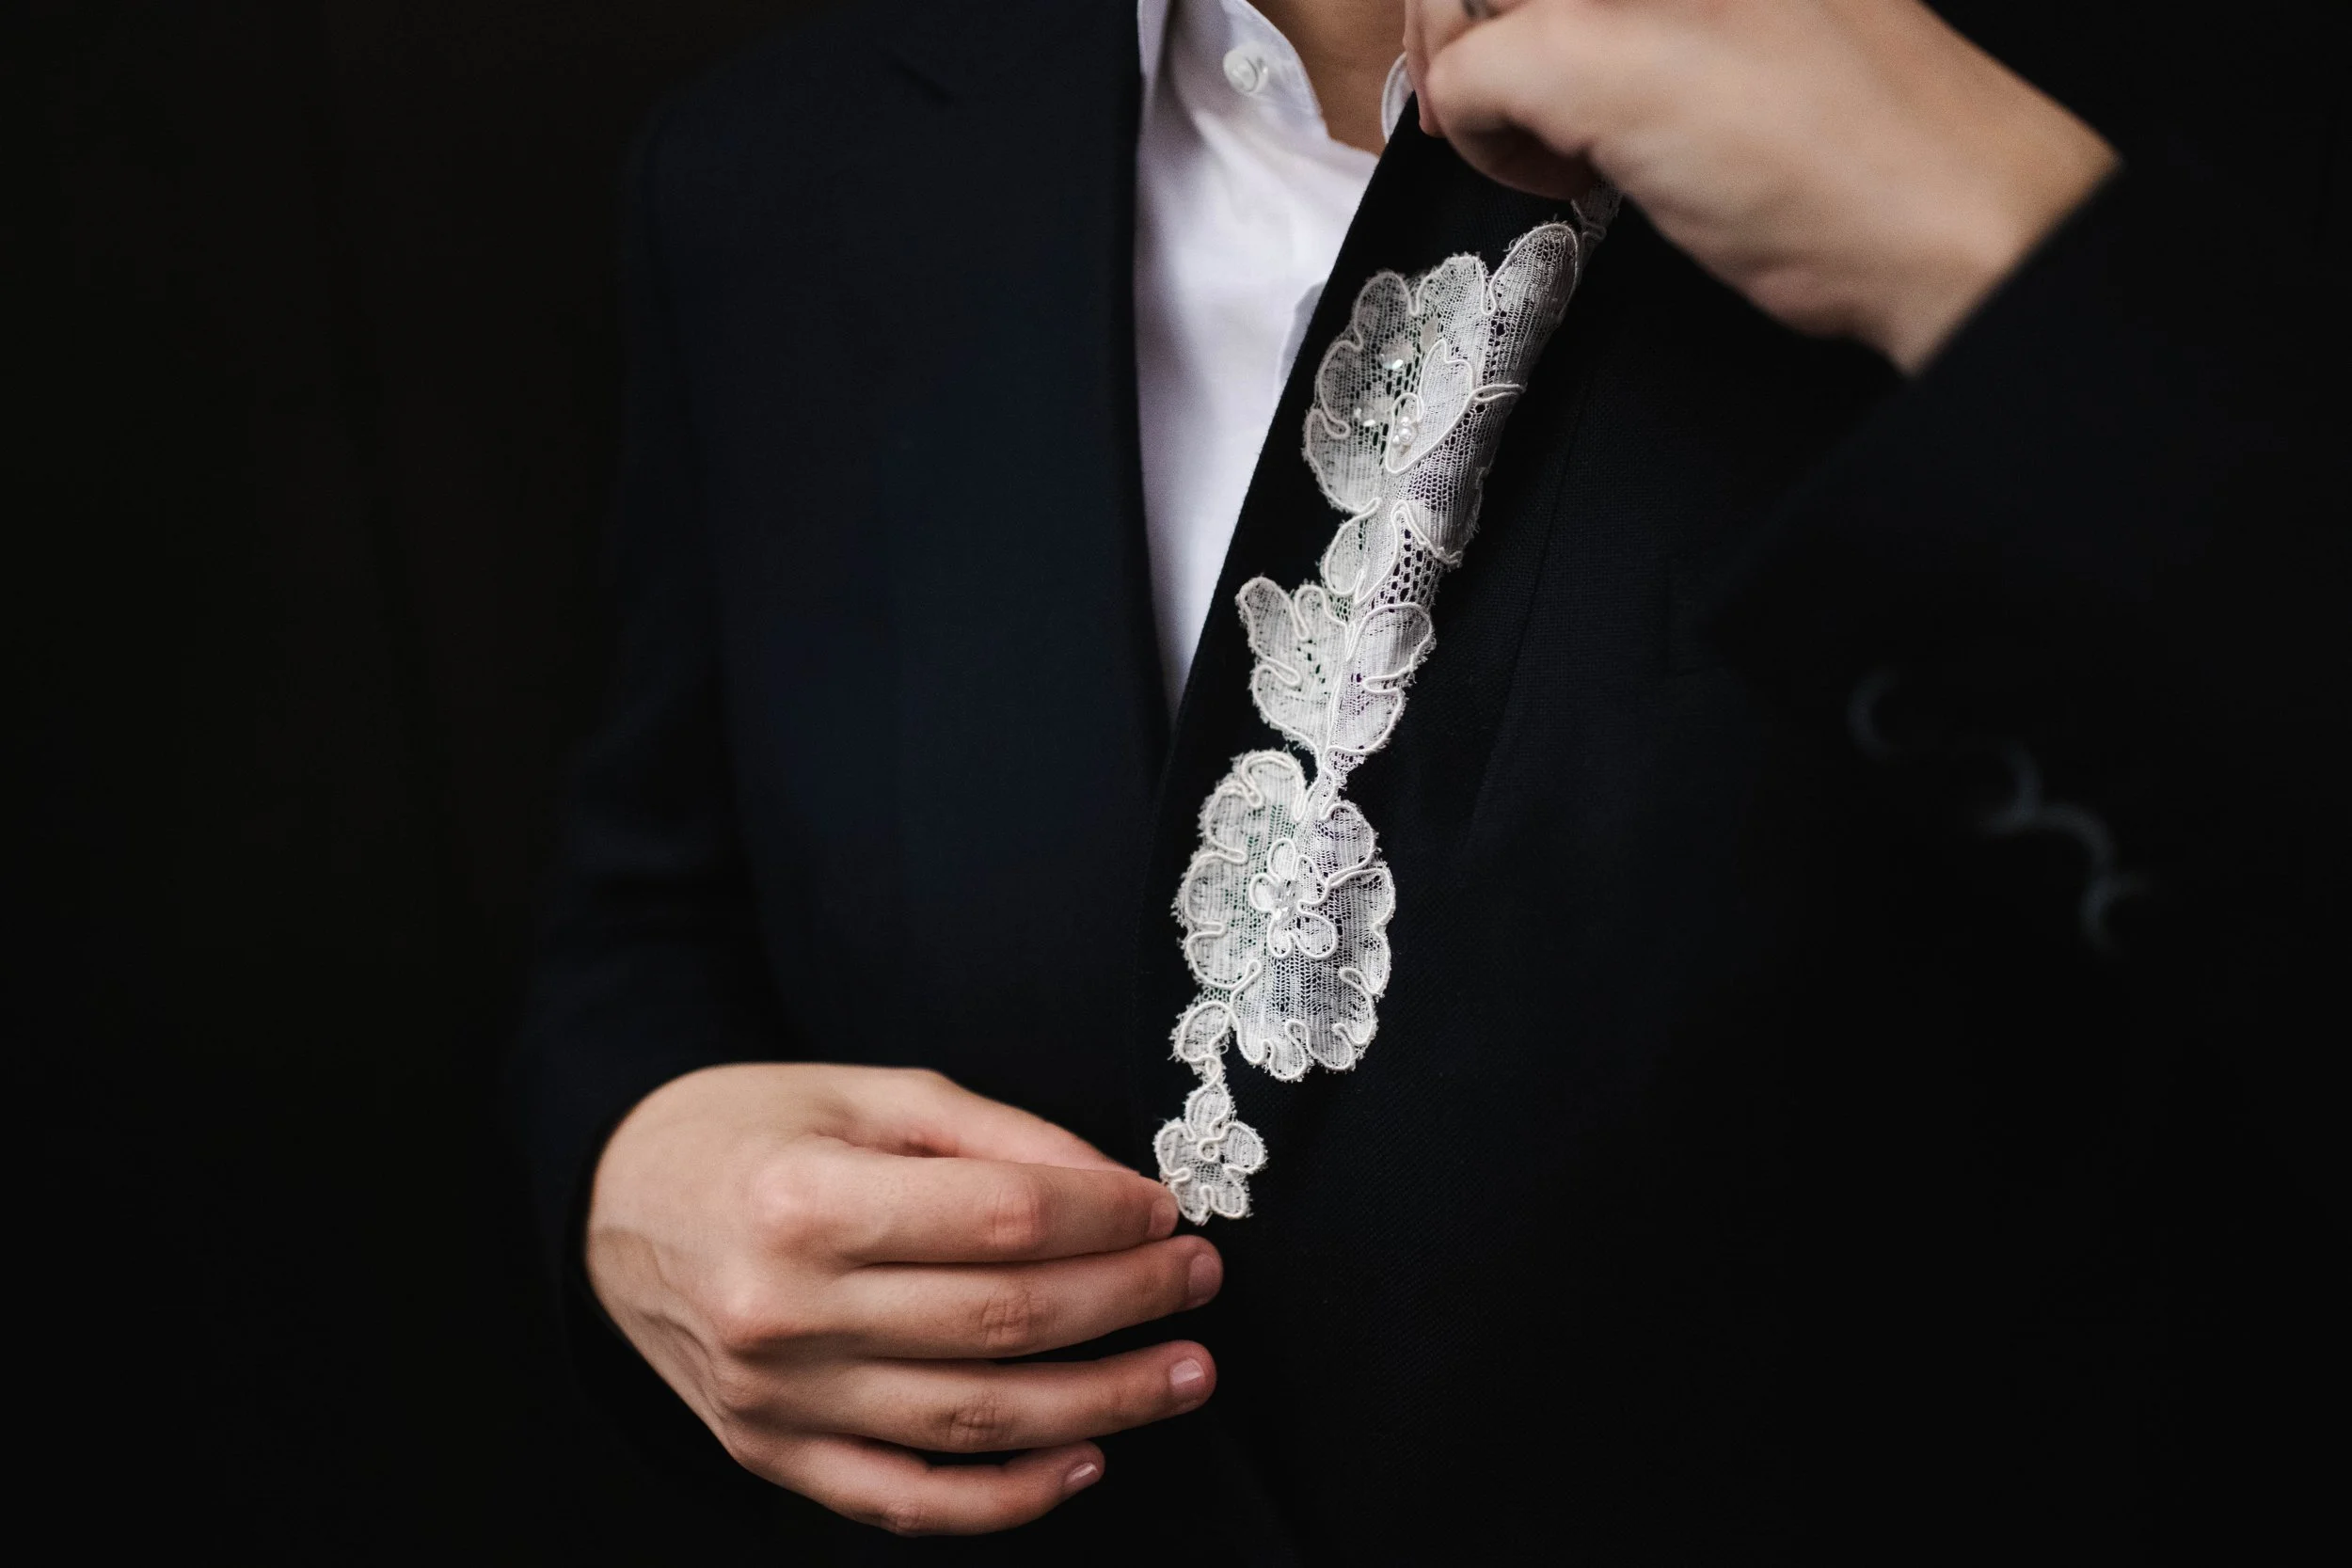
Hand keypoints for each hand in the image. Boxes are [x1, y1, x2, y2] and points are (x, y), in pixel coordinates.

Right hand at [585, 1063, 1220, 1535]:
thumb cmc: (754, 1133)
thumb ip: (997, 1138)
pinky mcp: (772, 1455)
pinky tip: (1083, 1459)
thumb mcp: (870, 1095)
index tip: (1166, 1211)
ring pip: (972, 1419)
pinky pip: (907, 1499)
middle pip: (1000, 1322)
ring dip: (1101, 1403)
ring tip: (1183, 1374)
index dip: (1104, 1220)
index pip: (999, 1221)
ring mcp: (776, 1399)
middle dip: (1125, 1302)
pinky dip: (1006, 1496)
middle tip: (1200, 1280)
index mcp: (806, 1199)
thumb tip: (1119, 1191)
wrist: (614, 1204)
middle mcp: (784, 1310)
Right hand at [1404, 0, 2118, 369]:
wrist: (1950, 236)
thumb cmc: (1823, 154)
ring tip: (1549, 156)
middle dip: (1476, 55)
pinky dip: (1566, 119)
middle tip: (1492, 132)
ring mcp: (1692, 9)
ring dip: (1518, 95)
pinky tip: (1591, 165)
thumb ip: (1494, 62)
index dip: (1442, 24)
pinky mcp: (1715, 63)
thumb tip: (1453, 96)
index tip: (1445, 100)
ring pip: (1547, 27)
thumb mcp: (1610, 77)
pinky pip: (1595, 68)